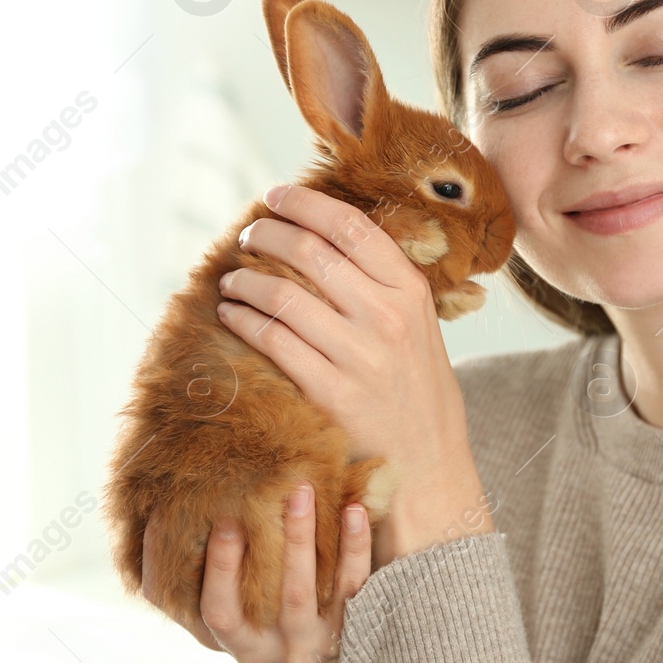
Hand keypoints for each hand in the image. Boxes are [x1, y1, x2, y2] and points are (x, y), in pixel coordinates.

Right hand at [141, 481, 371, 662]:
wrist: (312, 633)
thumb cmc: (247, 597)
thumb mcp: (214, 592)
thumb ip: (182, 566)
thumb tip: (152, 510)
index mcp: (232, 641)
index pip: (217, 611)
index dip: (216, 568)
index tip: (220, 520)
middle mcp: (271, 649)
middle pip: (265, 601)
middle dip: (262, 549)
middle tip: (256, 501)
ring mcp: (311, 638)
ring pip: (305, 591)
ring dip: (303, 538)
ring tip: (301, 492)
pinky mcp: (349, 621)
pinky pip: (354, 584)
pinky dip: (354, 546)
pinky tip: (353, 509)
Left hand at [217, 183, 483, 538]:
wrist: (431, 466)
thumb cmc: (418, 391)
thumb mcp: (421, 327)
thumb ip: (383, 286)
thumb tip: (324, 239)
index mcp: (411, 291)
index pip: (351, 227)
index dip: (306, 203)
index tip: (275, 196)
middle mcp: (388, 317)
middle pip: (310, 252)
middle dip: (267, 234)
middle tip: (247, 235)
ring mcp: (359, 356)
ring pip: (283, 295)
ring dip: (245, 280)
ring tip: (231, 280)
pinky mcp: (330, 393)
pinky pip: (272, 341)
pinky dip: (243, 319)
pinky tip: (231, 314)